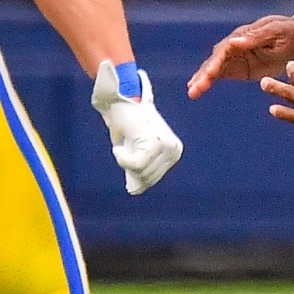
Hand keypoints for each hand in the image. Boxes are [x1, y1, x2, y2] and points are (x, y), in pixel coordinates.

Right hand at [92, 61, 183, 194]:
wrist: (119, 101)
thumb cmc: (125, 126)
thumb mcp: (134, 153)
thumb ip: (138, 171)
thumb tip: (136, 191)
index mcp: (174, 152)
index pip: (151, 180)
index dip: (133, 171)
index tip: (129, 151)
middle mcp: (174, 150)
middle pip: (146, 179)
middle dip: (129, 166)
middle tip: (126, 145)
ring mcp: (167, 146)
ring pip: (139, 173)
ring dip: (124, 160)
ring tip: (126, 141)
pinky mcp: (155, 144)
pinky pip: (134, 166)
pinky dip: (121, 158)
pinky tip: (121, 144)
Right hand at [187, 14, 293, 97]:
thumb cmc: (288, 32)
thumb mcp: (276, 32)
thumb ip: (256, 37)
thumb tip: (234, 41)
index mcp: (243, 35)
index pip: (225, 49)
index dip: (216, 61)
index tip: (210, 73)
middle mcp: (234, 45)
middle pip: (215, 60)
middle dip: (204, 74)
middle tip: (195, 87)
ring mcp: (235, 57)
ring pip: (214, 68)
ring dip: (203, 79)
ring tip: (192, 92)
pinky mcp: (239, 67)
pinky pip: (221, 74)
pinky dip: (209, 81)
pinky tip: (197, 90)